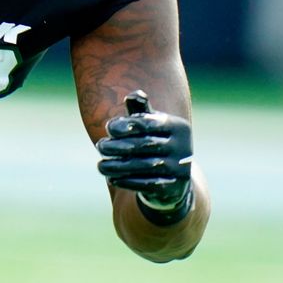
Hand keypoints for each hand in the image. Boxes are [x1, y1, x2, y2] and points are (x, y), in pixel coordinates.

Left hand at [95, 90, 193, 223]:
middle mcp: (182, 146)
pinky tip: (112, 179)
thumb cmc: (156, 143)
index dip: (127, 124)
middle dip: (118, 146)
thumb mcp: (151, 125)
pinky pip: (147, 184)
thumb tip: (133, 95)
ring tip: (100, 166)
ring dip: (118, 166)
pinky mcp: (173, 187)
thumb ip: (141, 110)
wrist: (174, 178)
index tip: (108, 127)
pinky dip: (128, 182)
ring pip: (145, 166)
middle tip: (100, 146)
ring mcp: (179, 168)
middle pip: (145, 145)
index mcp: (178, 126)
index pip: (149, 123)